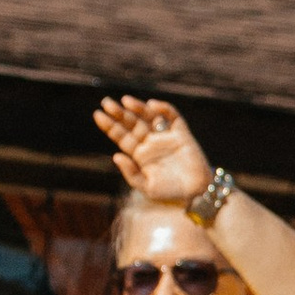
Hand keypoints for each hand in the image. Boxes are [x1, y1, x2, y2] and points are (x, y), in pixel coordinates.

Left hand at [93, 96, 211, 208]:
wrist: (197, 192)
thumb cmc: (170, 192)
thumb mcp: (146, 187)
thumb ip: (131, 173)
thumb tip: (116, 155)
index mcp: (139, 154)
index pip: (121, 136)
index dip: (109, 126)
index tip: (97, 115)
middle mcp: (150, 142)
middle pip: (132, 124)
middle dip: (119, 113)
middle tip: (106, 102)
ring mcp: (165, 136)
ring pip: (148, 117)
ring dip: (138, 108)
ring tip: (125, 101)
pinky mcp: (181, 133)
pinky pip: (172, 116)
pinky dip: (163, 109)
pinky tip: (151, 105)